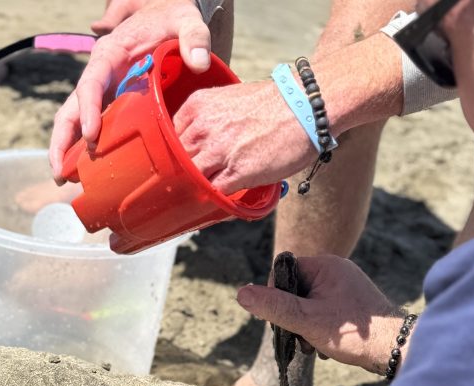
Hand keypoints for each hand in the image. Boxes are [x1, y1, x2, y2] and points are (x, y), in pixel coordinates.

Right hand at [49, 0, 212, 181]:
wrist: (166, 16)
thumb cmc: (173, 18)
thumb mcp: (186, 20)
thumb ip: (194, 37)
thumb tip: (200, 63)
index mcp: (110, 54)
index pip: (91, 83)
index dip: (89, 110)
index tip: (91, 137)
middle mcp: (99, 74)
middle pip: (72, 108)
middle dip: (62, 140)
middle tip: (60, 172)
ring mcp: (102, 90)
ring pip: (75, 120)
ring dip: (66, 150)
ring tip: (63, 180)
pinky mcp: (110, 102)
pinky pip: (92, 126)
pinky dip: (84, 149)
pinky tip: (84, 174)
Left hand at [173, 81, 314, 193]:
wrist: (305, 106)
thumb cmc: (274, 103)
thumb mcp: (228, 99)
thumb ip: (209, 119)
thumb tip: (201, 143)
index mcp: (197, 106)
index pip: (168, 136)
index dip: (174, 152)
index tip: (179, 160)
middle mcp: (202, 128)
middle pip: (174, 159)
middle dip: (179, 172)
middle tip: (187, 180)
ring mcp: (217, 152)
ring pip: (189, 178)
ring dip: (194, 187)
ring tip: (199, 192)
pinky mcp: (235, 173)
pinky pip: (212, 192)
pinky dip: (214, 197)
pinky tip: (218, 197)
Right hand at [235, 255, 402, 373]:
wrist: (396, 349)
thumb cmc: (353, 334)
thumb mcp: (307, 320)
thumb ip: (274, 306)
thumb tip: (242, 294)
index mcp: (326, 265)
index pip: (285, 271)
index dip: (277, 296)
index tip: (284, 320)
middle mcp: (337, 270)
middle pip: (296, 288)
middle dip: (293, 315)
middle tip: (302, 336)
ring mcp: (346, 286)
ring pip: (309, 302)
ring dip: (306, 325)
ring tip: (316, 344)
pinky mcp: (352, 302)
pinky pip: (324, 309)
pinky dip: (320, 327)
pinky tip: (327, 345)